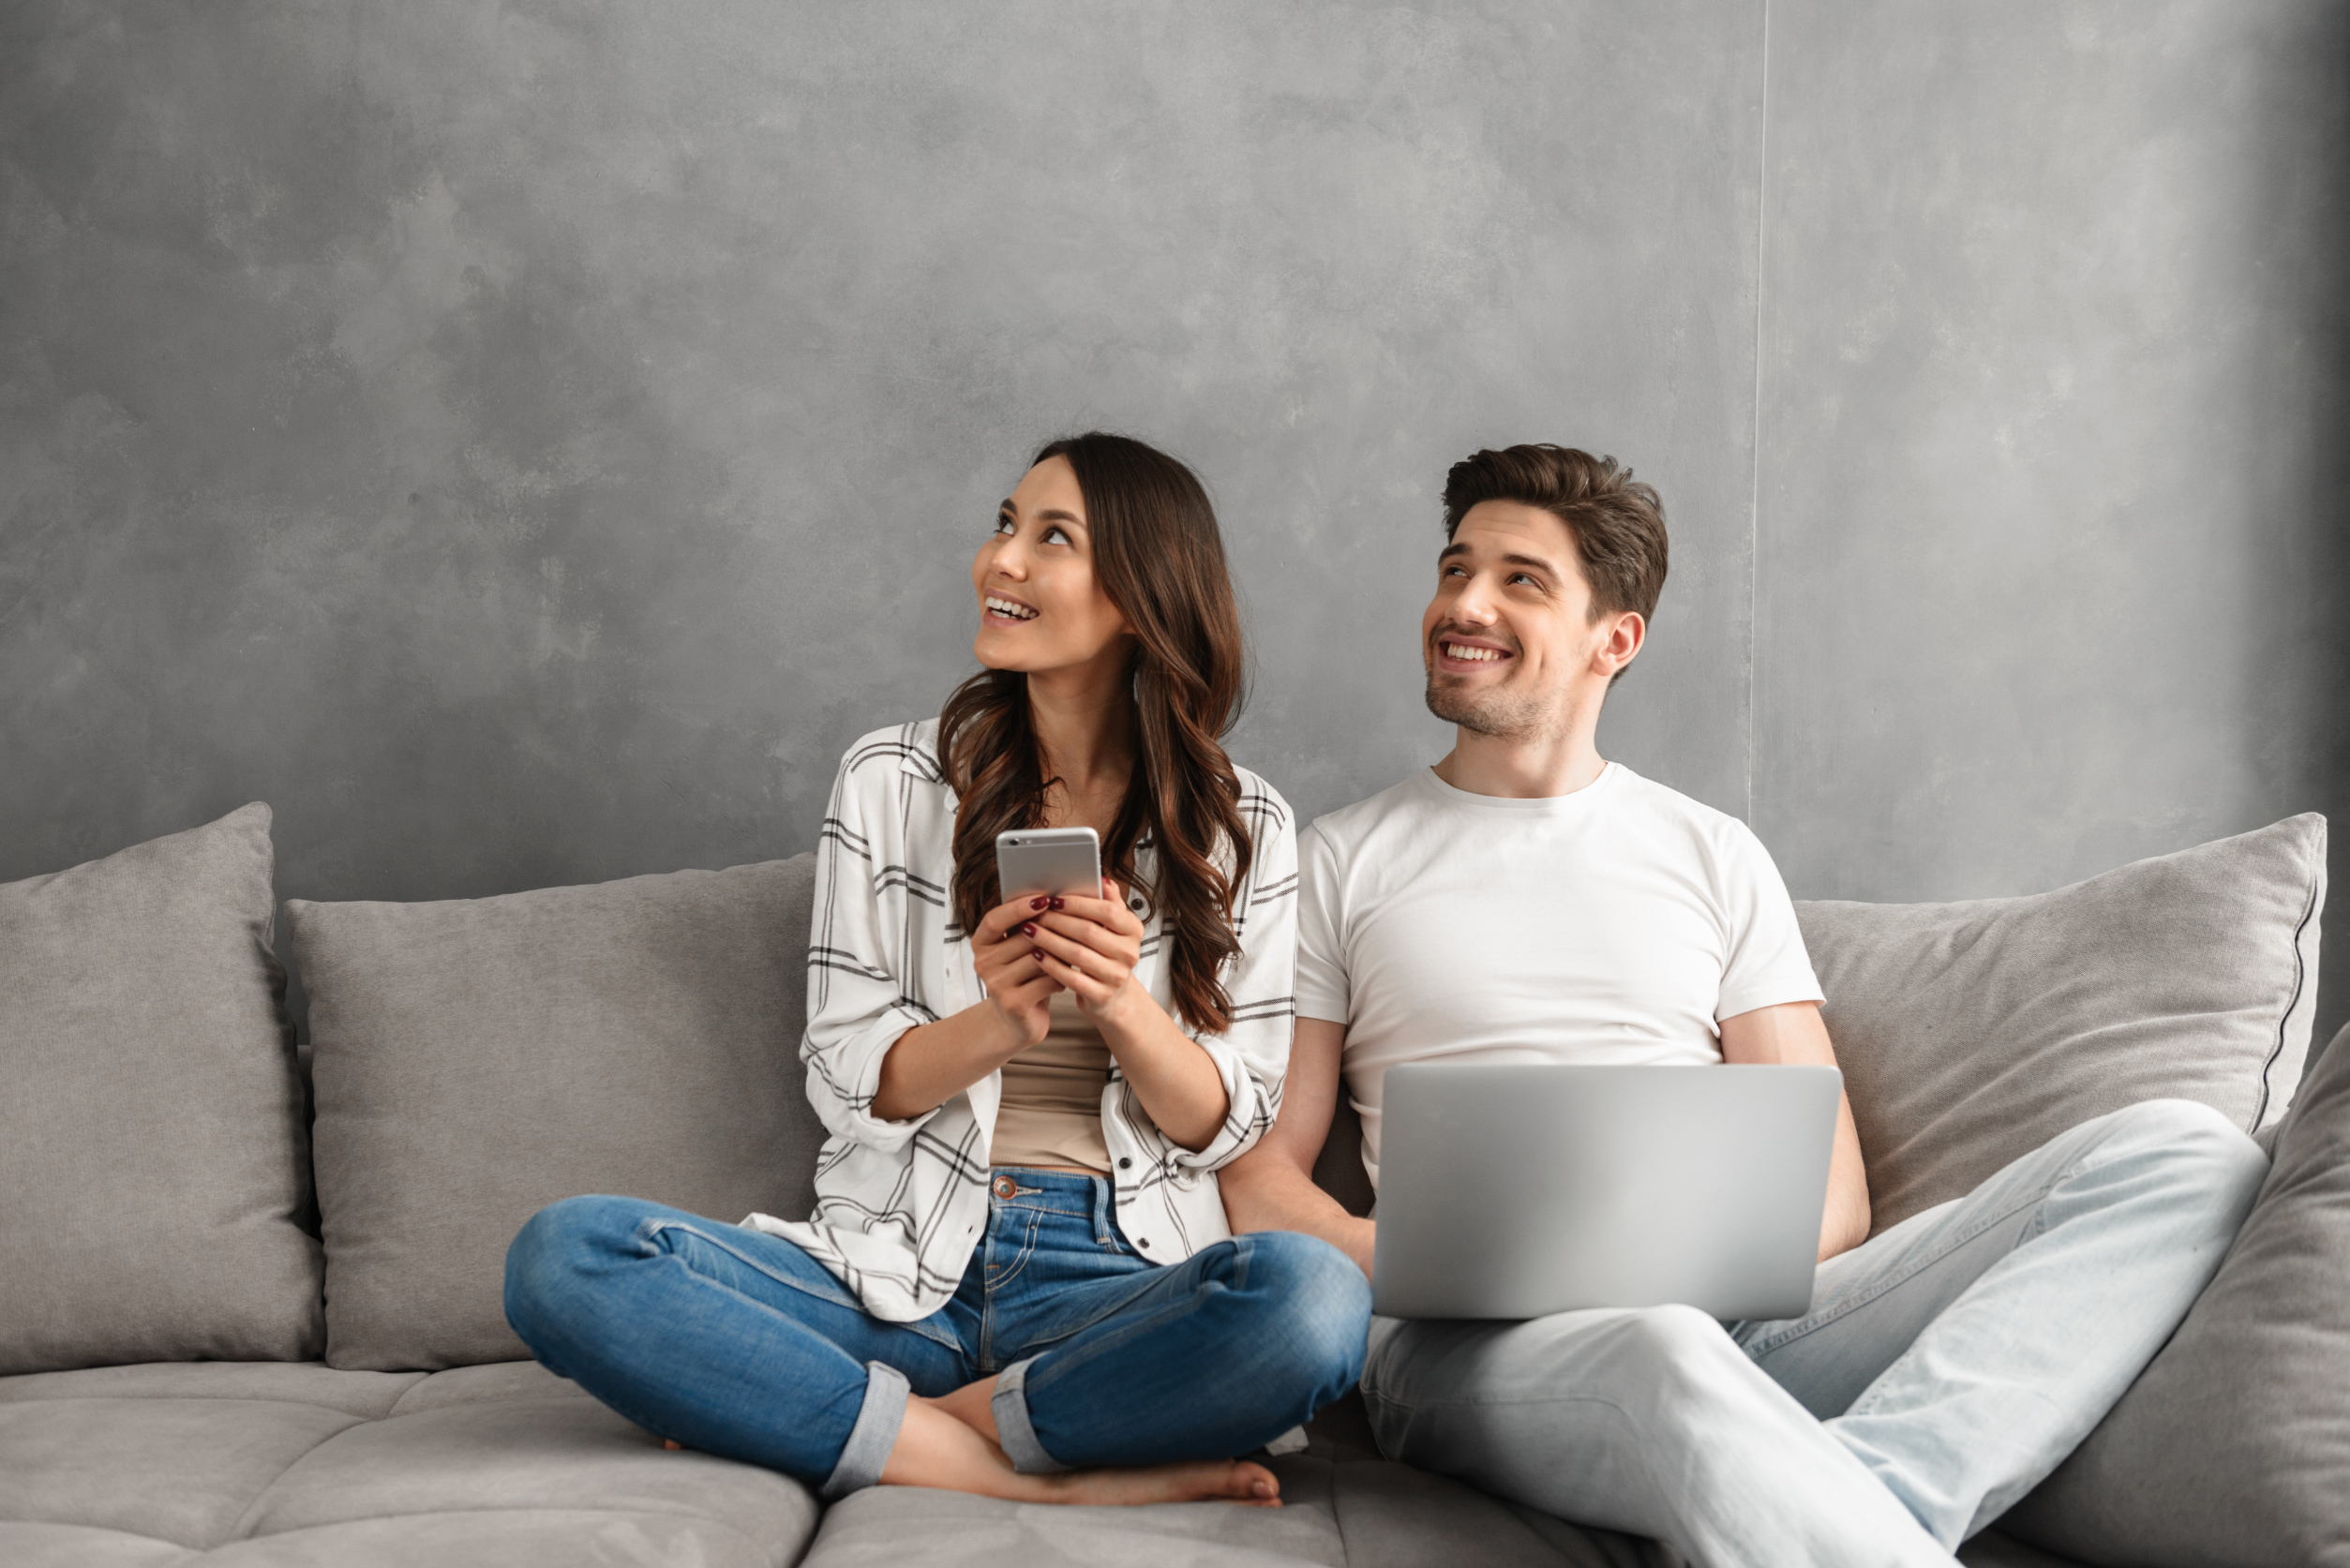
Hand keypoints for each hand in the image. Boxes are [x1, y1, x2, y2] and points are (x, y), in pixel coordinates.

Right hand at [972, 893, 1064, 1048]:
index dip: (1017, 908)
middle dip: (1053, 931)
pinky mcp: (1013, 1003)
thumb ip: (1029, 925)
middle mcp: (983, 963)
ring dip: (1060, 955)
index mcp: (981, 944)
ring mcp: (996, 985)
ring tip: (1073, 954)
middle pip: (1023, 938)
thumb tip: (1056, 897)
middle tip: (1078, 924)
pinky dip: (1062, 977)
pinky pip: (1047, 980)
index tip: (1044, 898)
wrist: (1019, 1021)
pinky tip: (1065, 979)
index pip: (994, 920)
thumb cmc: (1025, 977)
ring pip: (1039, 958)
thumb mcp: (1020, 949)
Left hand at [1025, 878, 1146, 1022]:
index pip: (1108, 911)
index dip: (1078, 904)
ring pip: (1077, 954)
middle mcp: (1129, 953)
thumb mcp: (1111, 926)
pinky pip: (1070, 977)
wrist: (1110, 994)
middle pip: (1089, 932)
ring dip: (1049, 940)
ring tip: (1030, 931)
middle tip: (1035, 914)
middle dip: (1057, 921)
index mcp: (1133, 930)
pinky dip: (1050, 964)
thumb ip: (1108, 901)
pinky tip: (1036, 954)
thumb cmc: (1105, 952)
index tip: (1054, 899)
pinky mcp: (1101, 995)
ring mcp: (1116, 976)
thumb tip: (1102, 878)